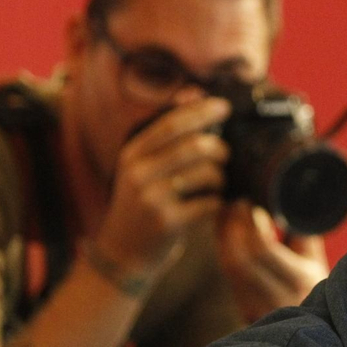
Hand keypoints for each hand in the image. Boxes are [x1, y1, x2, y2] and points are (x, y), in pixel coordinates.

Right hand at [91, 97, 231, 286]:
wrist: (122, 254)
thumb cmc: (140, 204)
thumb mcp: (141, 167)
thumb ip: (165, 135)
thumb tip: (193, 93)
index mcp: (132, 153)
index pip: (172, 122)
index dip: (201, 111)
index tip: (224, 107)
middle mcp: (138, 172)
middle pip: (194, 146)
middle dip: (219, 148)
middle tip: (225, 155)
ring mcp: (152, 198)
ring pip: (206, 174)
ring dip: (220, 178)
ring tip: (215, 184)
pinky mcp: (168, 223)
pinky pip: (209, 203)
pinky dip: (218, 202)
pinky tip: (212, 205)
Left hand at [218, 200, 329, 320]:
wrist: (318, 329)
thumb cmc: (320, 286)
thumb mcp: (316, 260)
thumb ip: (303, 234)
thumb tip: (289, 201)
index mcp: (300, 282)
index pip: (265, 251)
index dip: (252, 225)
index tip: (250, 203)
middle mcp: (278, 298)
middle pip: (240, 260)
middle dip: (232, 227)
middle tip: (234, 203)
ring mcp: (259, 308)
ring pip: (230, 268)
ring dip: (224, 237)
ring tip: (227, 212)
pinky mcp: (247, 310)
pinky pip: (229, 276)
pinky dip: (224, 250)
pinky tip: (225, 233)